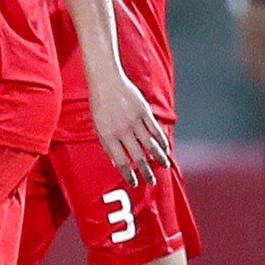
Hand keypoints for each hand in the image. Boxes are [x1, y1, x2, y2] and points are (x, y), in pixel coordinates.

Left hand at [87, 70, 168, 186]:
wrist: (106, 81)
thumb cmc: (100, 105)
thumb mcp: (98, 126)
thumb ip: (108, 144)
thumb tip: (117, 163)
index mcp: (108, 135)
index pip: (121, 161)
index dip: (129, 174)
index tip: (135, 183)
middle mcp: (122, 130)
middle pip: (138, 156)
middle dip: (147, 171)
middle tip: (152, 181)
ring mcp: (134, 121)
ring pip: (151, 145)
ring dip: (159, 158)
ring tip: (164, 166)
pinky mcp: (144, 112)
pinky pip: (156, 130)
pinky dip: (162, 141)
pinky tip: (166, 148)